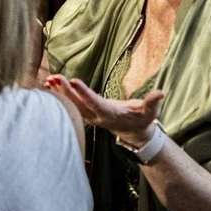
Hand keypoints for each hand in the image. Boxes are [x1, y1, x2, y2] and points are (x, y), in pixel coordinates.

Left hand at [47, 75, 163, 143]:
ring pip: (72, 105)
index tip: (74, 81)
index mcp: (111, 114)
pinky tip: (50, 84)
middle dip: (67, 92)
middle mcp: (97, 116)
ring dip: (60, 93)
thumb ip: (152, 102)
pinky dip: (60, 95)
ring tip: (49, 79)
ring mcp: (90, 116)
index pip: (95, 103)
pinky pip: (70, 105)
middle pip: (79, 105)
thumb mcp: (149, 112)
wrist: (133, 132)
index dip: (84, 93)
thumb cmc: (141, 120)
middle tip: (56, 78)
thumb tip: (161, 93)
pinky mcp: (86, 113)